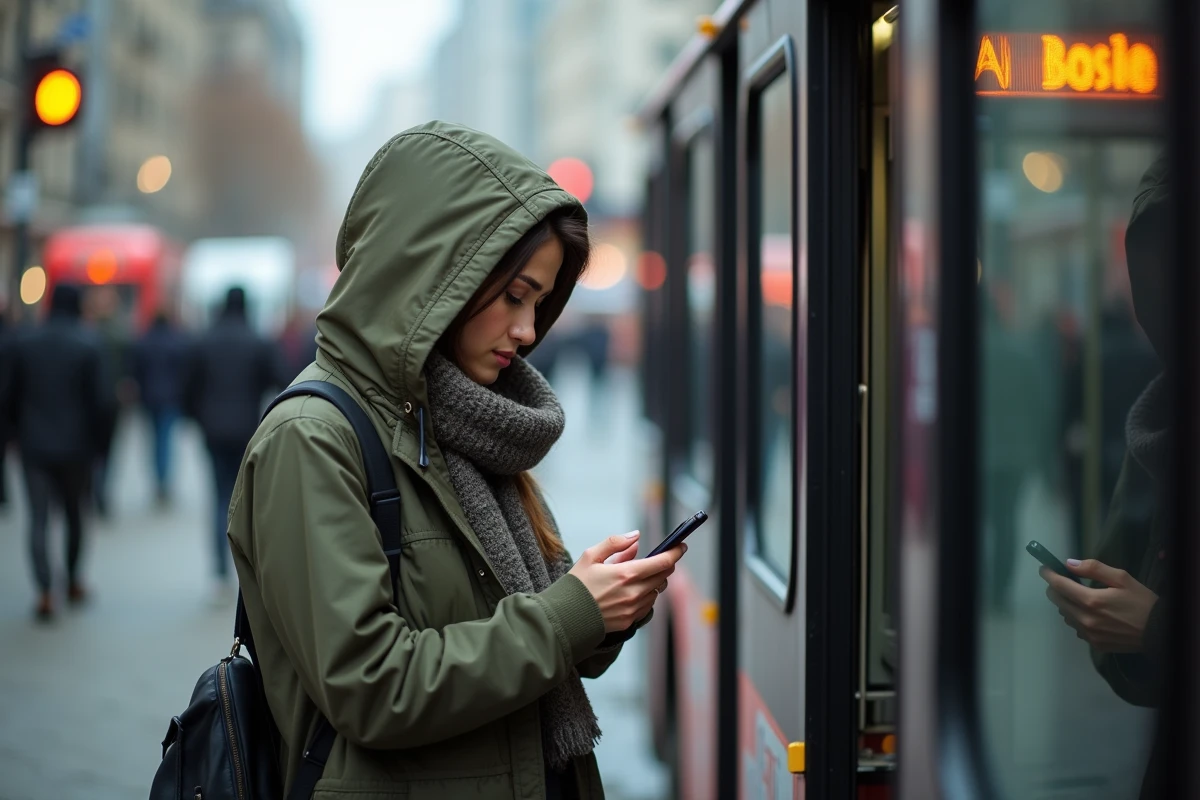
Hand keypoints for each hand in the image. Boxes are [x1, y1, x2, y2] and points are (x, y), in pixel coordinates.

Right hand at [568, 531, 685, 631]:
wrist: (565, 617)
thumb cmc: (576, 586)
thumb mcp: (591, 556)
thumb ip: (616, 543)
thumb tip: (635, 536)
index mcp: (626, 573)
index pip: (663, 562)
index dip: (675, 552)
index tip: (681, 546)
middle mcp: (634, 592)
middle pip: (664, 576)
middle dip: (665, 565)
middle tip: (659, 558)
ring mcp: (634, 608)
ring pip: (657, 591)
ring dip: (654, 581)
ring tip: (637, 576)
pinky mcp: (630, 621)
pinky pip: (648, 605)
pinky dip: (646, 595)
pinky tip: (632, 591)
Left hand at [1040, 558, 1158, 652]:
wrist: (1160, 632)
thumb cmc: (1142, 602)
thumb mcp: (1121, 578)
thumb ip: (1093, 568)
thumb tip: (1068, 564)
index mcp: (1091, 601)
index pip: (1058, 585)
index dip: (1048, 574)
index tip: (1044, 568)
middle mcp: (1085, 619)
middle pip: (1056, 600)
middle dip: (1056, 588)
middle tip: (1064, 580)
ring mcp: (1089, 634)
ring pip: (1065, 615)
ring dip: (1066, 603)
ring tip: (1080, 597)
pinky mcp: (1095, 644)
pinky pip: (1076, 628)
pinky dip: (1077, 618)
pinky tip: (1090, 613)